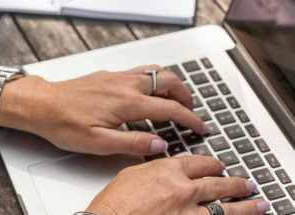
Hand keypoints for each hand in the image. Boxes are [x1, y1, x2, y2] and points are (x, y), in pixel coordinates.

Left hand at [0, 65, 207, 154]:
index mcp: (127, 102)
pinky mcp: (110, 75)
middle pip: (169, 81)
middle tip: (191, 112)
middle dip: (186, 96)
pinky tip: (150, 90)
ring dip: (172, 84)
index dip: (190, 119)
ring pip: (156, 71)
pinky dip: (156, 78)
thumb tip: (159, 145)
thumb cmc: (64, 123)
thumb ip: (132, 144)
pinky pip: (142, 70)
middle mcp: (126, 84)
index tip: (201, 127)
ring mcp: (118, 76)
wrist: (42, 104)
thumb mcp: (98, 143)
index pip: (170, 109)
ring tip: (176, 99)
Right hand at [86, 155, 269, 214]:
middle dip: (236, 183)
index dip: (213, 164)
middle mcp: (183, 189)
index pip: (200, 163)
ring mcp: (190, 213)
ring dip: (245, 205)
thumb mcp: (133, 174)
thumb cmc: (115, 203)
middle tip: (246, 184)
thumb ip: (157, 168)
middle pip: (218, 183)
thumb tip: (174, 166)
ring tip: (257, 204)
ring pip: (226, 207)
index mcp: (168, 170)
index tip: (218, 165)